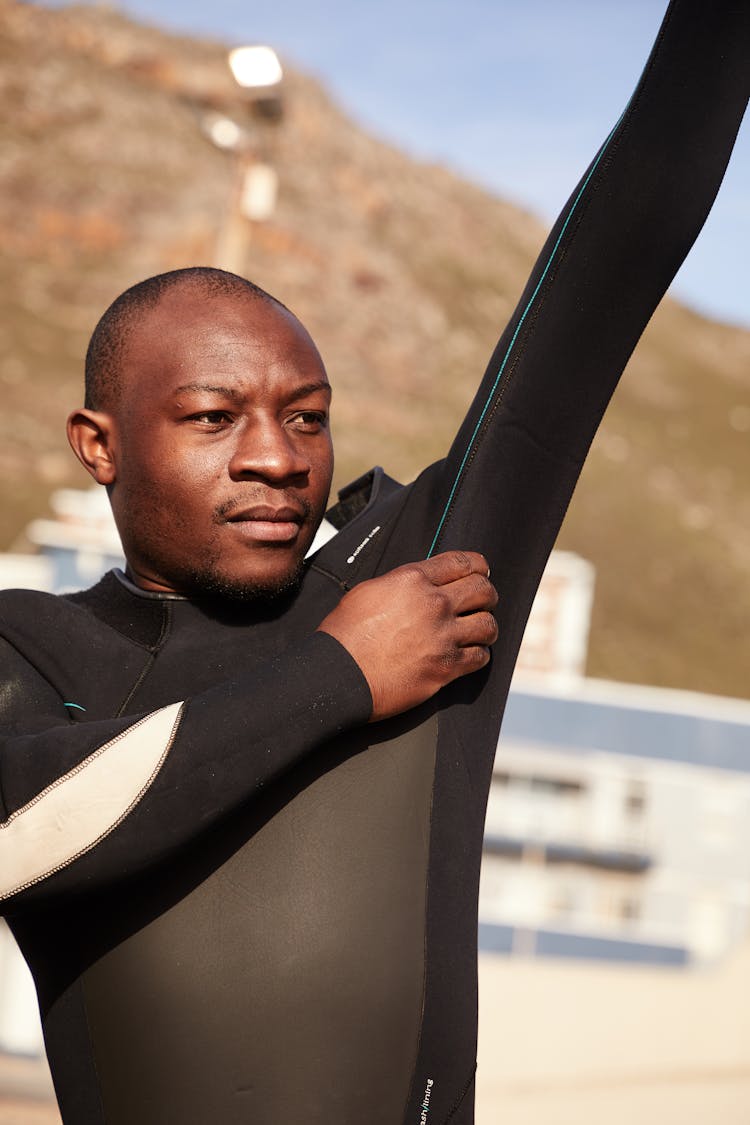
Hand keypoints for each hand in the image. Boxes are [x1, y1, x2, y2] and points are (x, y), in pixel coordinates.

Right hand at [317, 551, 497, 721]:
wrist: (338, 675)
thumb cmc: (344, 636)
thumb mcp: (368, 592)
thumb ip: (400, 583)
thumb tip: (419, 582)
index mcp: (412, 580)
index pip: (462, 562)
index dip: (477, 565)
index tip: (481, 571)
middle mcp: (433, 604)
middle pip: (483, 589)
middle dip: (486, 594)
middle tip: (482, 601)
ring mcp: (442, 636)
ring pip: (488, 625)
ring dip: (485, 627)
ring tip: (479, 631)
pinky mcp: (446, 667)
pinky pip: (480, 657)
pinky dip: (478, 655)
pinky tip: (470, 655)